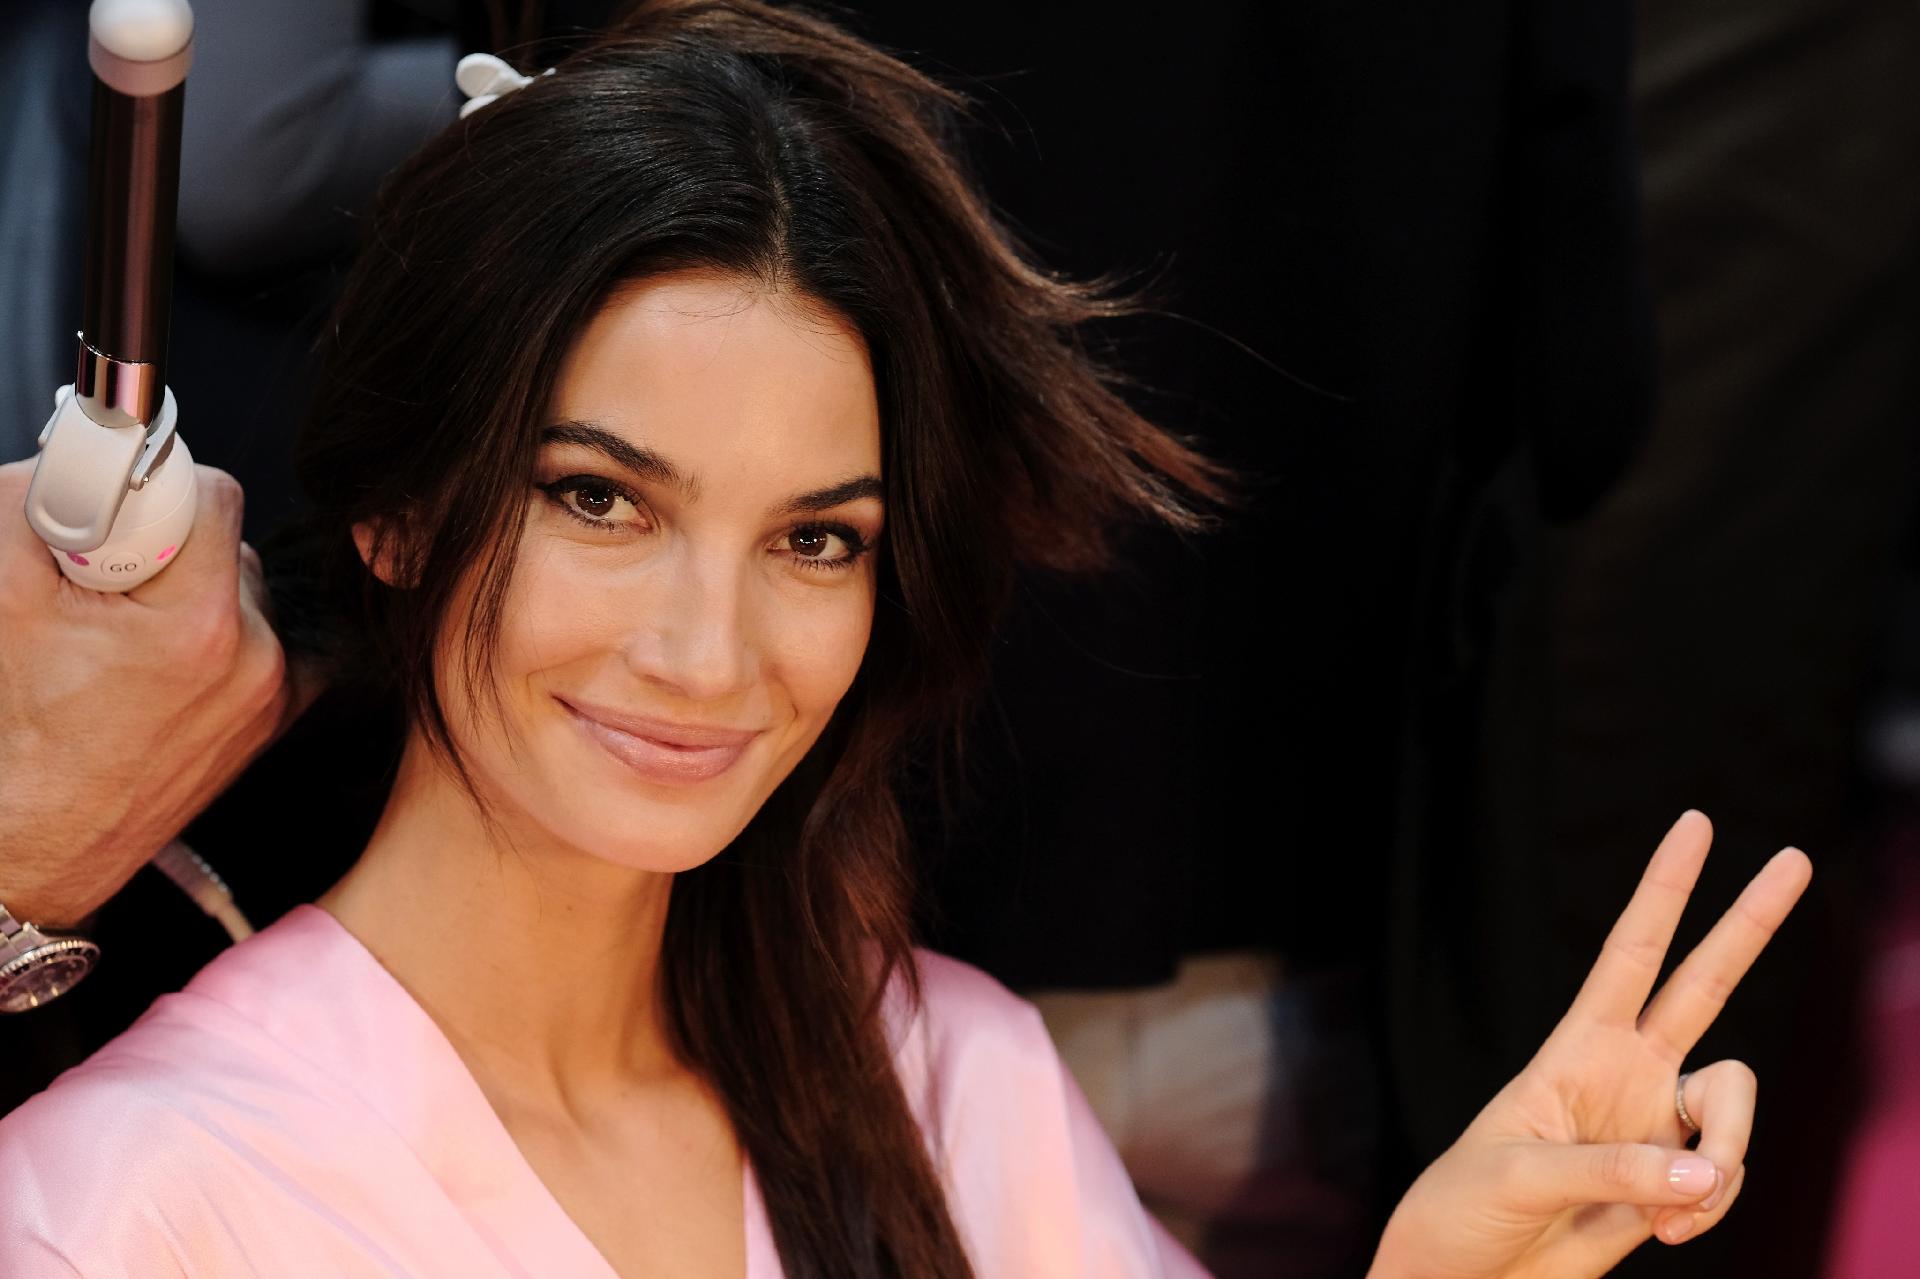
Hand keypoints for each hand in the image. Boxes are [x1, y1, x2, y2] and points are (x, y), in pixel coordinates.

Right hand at [0, 458, 313, 926]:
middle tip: (93, 587)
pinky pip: (252, 633)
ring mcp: (272, 692)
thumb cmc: (10, 733)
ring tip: (113, 643)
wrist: (28, 844)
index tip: (113, 500)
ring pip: (233, 585)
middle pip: (221, 536)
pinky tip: (153, 666)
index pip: (208, 489)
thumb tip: (87, 439)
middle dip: (154, 542)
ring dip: (177, 590)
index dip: (148, 483)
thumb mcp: (2, 590)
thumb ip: (46, 495)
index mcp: (197, 626)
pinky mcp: (276, 714)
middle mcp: (255, 658)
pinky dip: (208, 632)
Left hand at [1370, 811, 1811, 1278]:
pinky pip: (1727, 1175)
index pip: (1630, 951)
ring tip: (1674, 1213)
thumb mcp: (1520, 1175)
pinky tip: (1671, 1232)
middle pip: (1705, 982)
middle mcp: (1626, 1072)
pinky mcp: (1674, 1183)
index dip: (1663, 888)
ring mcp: (1656, 1125)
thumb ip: (1615, 1169)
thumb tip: (1707, 1171)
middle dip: (1749, 922)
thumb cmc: (1467, 1207)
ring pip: (1735, 1104)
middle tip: (1795, 857)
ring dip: (1726, 1154)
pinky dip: (1714, 1204)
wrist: (1464, 1275)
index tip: (1695, 824)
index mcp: (1576, 1047)